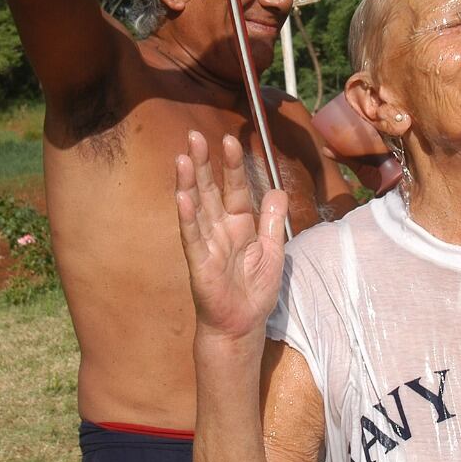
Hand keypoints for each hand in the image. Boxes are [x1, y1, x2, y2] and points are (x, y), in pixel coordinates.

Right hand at [176, 132, 287, 339]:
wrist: (242, 326)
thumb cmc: (254, 291)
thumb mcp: (273, 251)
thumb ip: (274, 221)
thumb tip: (278, 190)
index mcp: (240, 225)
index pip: (235, 188)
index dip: (232, 165)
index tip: (230, 140)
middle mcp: (220, 230)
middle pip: (210, 190)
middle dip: (203, 163)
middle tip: (194, 135)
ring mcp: (207, 244)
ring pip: (196, 208)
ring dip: (189, 182)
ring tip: (183, 157)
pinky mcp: (199, 263)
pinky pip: (192, 236)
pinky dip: (187, 217)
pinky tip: (182, 196)